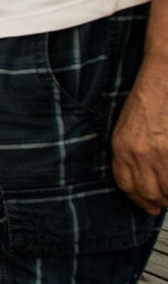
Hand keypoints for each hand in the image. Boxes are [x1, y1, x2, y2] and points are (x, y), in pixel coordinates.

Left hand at [111, 63, 167, 213]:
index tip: (148, 205)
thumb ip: (130, 152)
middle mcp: (138, 153)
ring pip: (167, 187)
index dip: (139, 199)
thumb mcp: (127, 128)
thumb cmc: (146, 100)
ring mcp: (160, 152)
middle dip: (158, 201)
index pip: (126, 185)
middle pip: (148, 191)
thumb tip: (142, 174)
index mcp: (121, 147)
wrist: (163, 78)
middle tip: (164, 204)